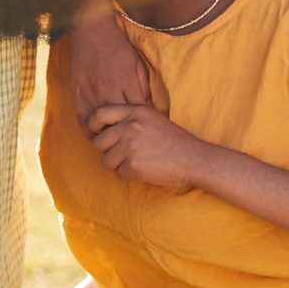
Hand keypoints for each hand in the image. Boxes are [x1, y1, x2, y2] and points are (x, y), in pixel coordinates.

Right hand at [70, 13, 150, 135]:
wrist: (92, 31)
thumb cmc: (118, 47)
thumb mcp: (138, 63)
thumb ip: (143, 85)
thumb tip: (147, 105)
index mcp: (127, 82)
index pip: (139, 112)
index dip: (144, 123)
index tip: (148, 131)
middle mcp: (109, 90)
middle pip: (120, 122)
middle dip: (128, 134)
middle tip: (134, 143)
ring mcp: (91, 93)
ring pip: (101, 125)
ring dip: (108, 136)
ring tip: (116, 145)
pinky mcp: (78, 94)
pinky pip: (83, 120)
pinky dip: (89, 131)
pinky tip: (96, 137)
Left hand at [89, 105, 204, 188]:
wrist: (194, 159)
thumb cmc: (174, 141)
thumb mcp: (153, 120)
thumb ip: (129, 119)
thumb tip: (102, 129)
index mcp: (136, 112)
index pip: (99, 114)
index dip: (94, 126)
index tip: (99, 134)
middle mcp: (131, 126)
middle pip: (99, 142)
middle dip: (110, 151)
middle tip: (128, 154)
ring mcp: (131, 146)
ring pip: (106, 160)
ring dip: (119, 165)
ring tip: (140, 161)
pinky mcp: (133, 165)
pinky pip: (119, 174)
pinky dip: (130, 175)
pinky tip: (147, 169)